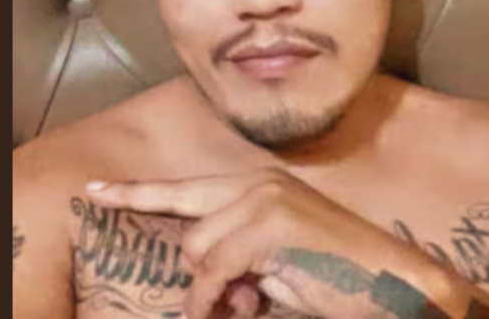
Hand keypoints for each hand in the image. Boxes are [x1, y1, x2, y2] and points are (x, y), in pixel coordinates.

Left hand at [86, 168, 488, 318]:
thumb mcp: (276, 262)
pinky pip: (214, 273)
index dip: (136, 192)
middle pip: (189, 229)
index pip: (185, 188)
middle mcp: (257, 182)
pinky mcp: (268, 225)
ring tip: (256, 301)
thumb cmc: (338, 276)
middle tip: (238, 301)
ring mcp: (263, 199)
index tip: (95, 189)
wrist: (393, 282)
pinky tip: (250, 306)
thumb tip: (202, 287)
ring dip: (217, 292)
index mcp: (259, 183)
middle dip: (203, 274)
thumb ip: (236, 256)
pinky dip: (219, 300)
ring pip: (199, 253)